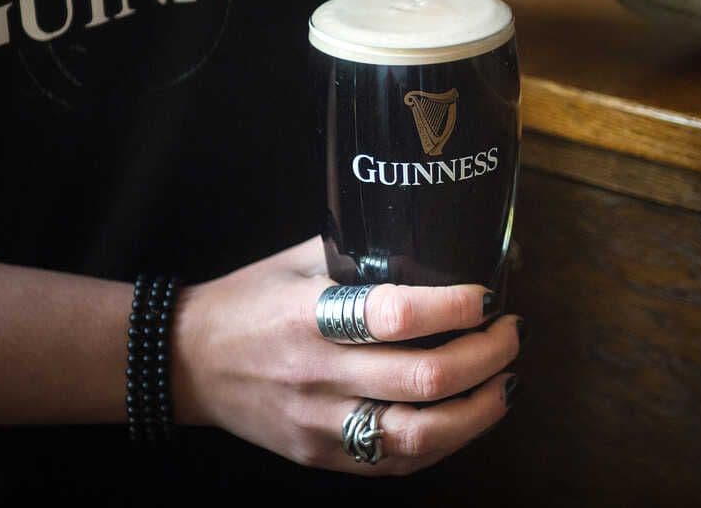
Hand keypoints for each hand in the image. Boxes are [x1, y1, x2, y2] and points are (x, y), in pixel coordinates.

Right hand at [171, 238, 521, 475]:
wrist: (188, 362)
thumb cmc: (252, 300)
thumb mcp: (302, 259)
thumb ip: (367, 250)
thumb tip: (450, 236)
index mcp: (311, 315)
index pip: (397, 315)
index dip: (455, 306)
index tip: (488, 295)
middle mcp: (318, 374)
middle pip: (424, 379)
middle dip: (488, 355)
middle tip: (512, 331)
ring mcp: (320, 423)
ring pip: (420, 435)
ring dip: (481, 409)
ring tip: (507, 380)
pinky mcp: (322, 456)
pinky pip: (396, 463)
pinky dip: (446, 442)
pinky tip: (469, 415)